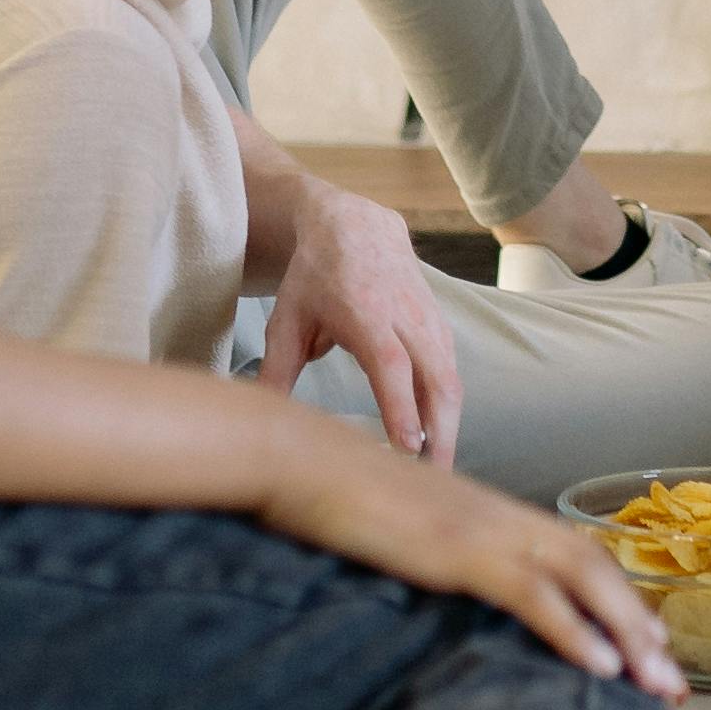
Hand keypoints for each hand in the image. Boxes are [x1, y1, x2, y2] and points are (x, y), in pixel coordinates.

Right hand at [250, 419, 683, 698]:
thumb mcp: (397, 528)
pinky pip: (533, 594)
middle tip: (670, 683)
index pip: (573, 556)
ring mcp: (483, 530)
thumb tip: (441, 583)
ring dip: (627, 633)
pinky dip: (574, 630)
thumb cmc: (334, 495)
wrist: (297, 457)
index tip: (644, 647)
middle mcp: (500, 517)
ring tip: (657, 683)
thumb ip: (431, 551)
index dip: (615, 600)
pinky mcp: (459, 551)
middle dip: (638, 627)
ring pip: (581, 579)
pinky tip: (602, 667)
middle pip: (594, 568)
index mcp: (489, 513)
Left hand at [263, 177, 463, 460]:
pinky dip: (449, 411)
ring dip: (449, 429)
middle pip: (436, 381)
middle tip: (431, 482)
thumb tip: (259, 417)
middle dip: (440, 434)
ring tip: (437, 474)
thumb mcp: (286, 319)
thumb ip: (276, 370)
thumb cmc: (315, 278)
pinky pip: (451, 374)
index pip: (391, 366)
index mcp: (366, 313)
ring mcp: (429, 321)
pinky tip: (438, 442)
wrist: (356, 227)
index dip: (401, 406)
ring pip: (451, 382)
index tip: (407, 447)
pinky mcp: (441, 328)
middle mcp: (406, 317)